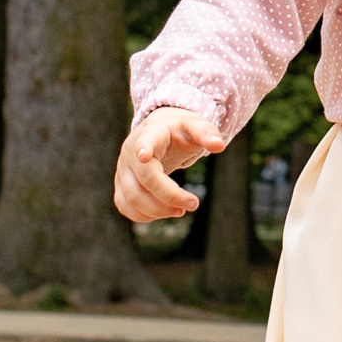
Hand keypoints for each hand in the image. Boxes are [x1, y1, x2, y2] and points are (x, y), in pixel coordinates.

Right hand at [116, 106, 221, 223]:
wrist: (158, 132)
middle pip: (145, 179)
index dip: (144, 148)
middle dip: (170, 195)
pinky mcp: (121, 184)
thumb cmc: (178, 130)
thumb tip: (220, 146)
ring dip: (157, 210)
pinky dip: (142, 215)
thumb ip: (207, 133)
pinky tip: (163, 212)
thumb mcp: (194, 125)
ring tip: (180, 211)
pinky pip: (124, 205)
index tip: (145, 156)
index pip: (145, 141)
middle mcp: (130, 152)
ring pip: (132, 197)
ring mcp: (122, 169)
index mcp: (150, 133)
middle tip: (194, 203)